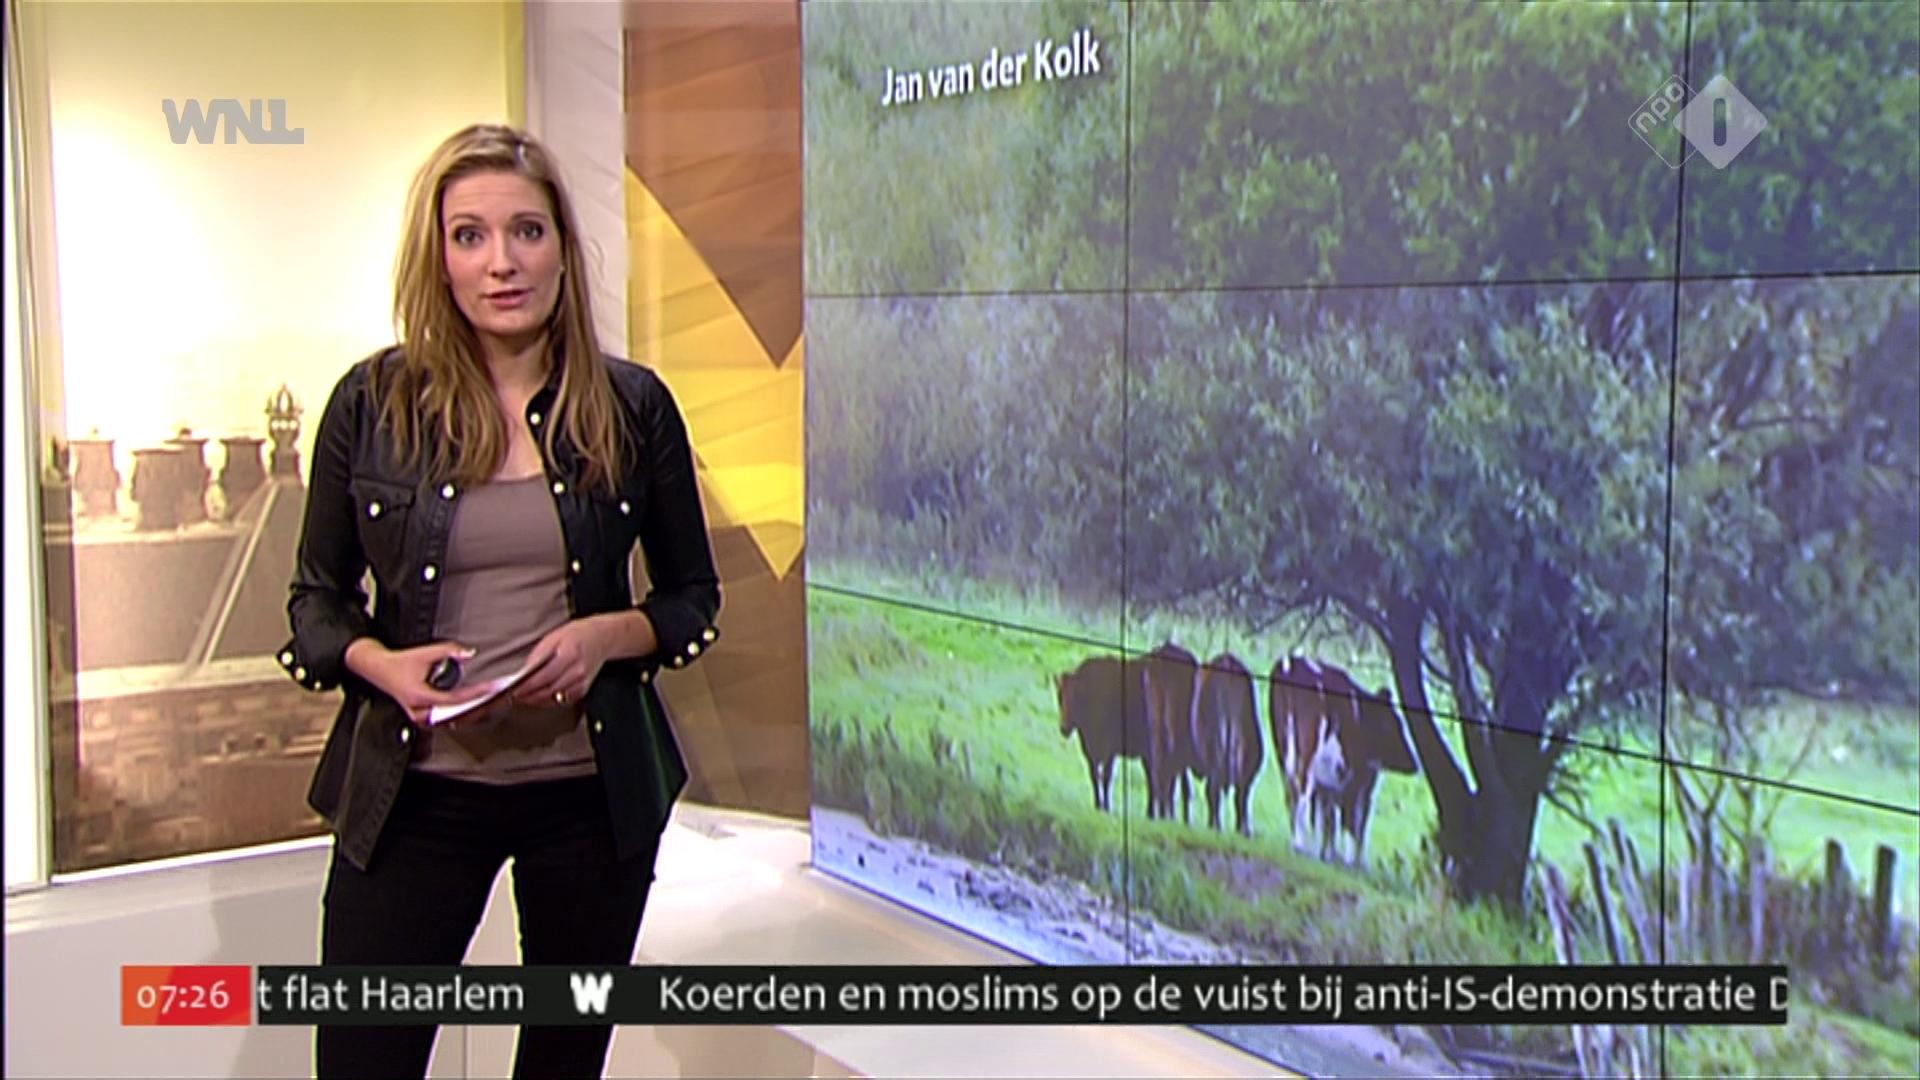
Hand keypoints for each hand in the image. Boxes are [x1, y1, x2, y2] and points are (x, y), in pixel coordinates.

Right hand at [344, 639, 492, 725]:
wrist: (379, 671)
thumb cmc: (401, 663)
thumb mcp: (425, 653)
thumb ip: (448, 652)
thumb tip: (470, 654)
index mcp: (419, 697)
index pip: (454, 700)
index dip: (475, 695)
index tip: (492, 689)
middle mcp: (420, 713)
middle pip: (457, 716)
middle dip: (481, 707)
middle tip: (501, 698)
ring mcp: (422, 720)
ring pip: (454, 722)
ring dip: (476, 713)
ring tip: (496, 703)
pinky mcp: (426, 721)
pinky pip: (449, 721)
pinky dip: (466, 715)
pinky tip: (481, 708)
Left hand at [513, 617, 615, 707]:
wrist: (600, 639)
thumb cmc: (576, 635)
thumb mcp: (553, 637)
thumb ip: (538, 655)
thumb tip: (524, 672)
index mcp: (570, 654)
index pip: (544, 676)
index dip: (527, 686)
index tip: (514, 690)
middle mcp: (578, 671)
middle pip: (549, 690)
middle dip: (529, 695)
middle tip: (514, 696)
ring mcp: (582, 682)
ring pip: (555, 698)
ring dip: (537, 700)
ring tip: (523, 697)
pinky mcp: (583, 690)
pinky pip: (562, 700)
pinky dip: (548, 701)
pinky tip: (539, 697)